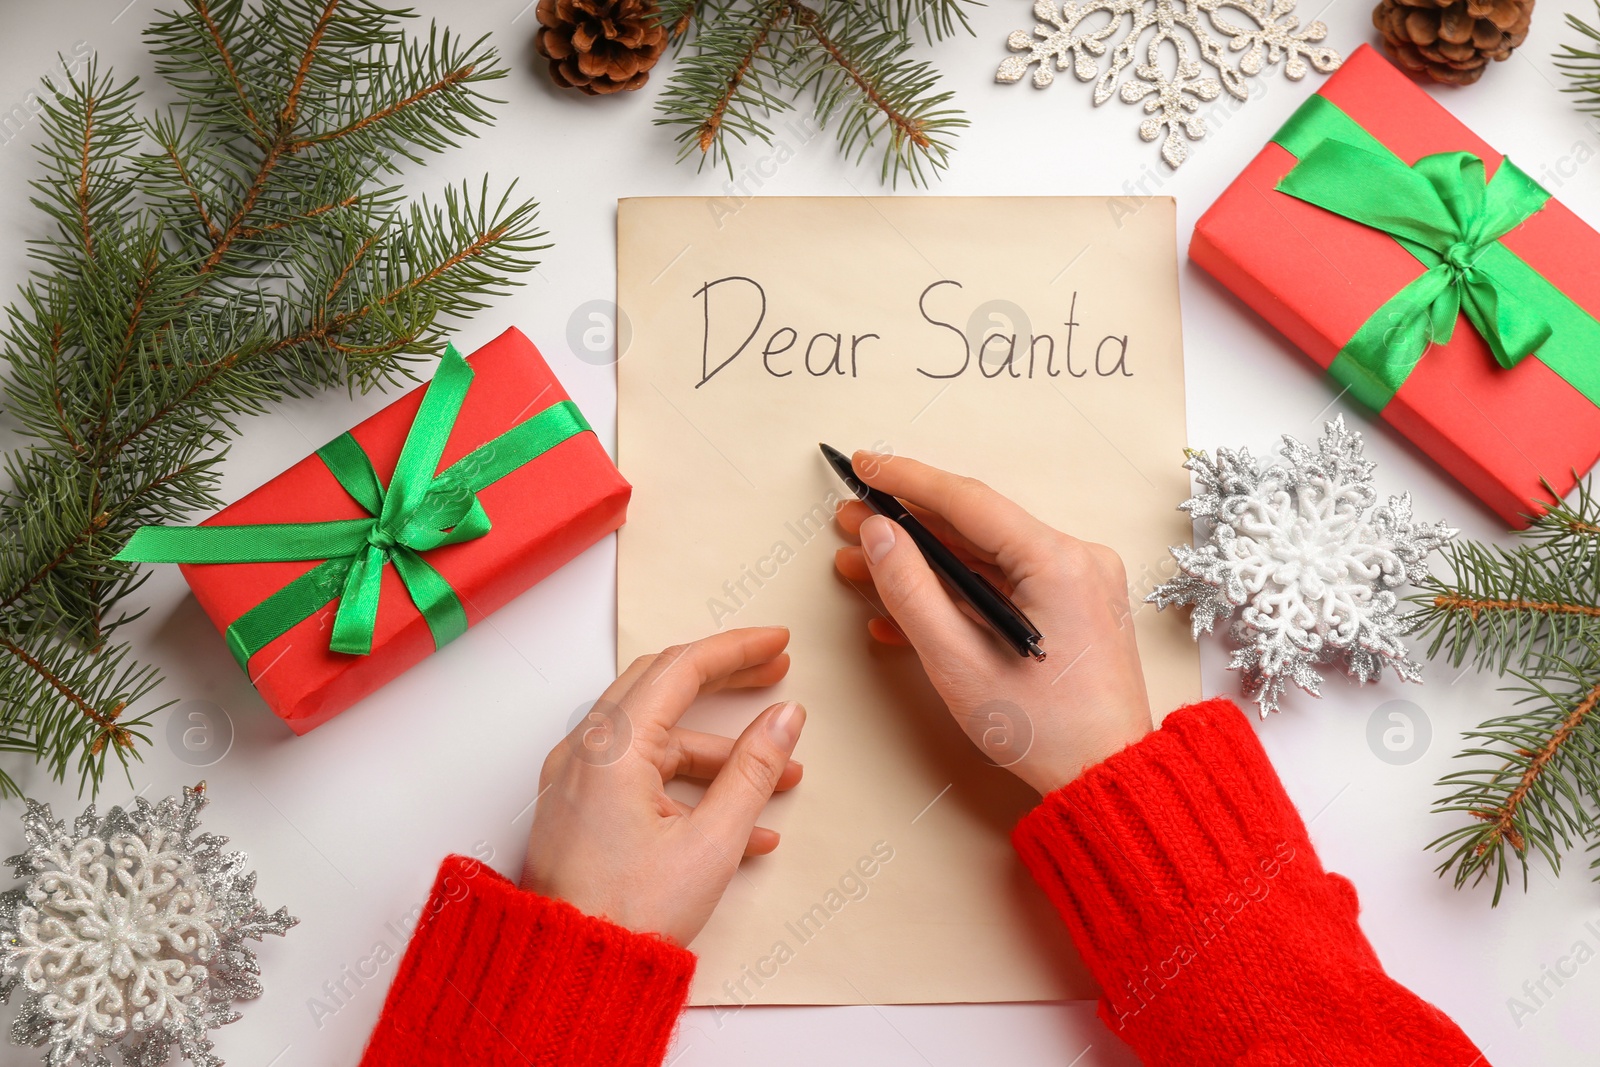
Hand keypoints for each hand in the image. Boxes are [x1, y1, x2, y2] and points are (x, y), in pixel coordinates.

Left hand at [520, 626, 804, 945]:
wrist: (566, 974)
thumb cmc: (626, 916)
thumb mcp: (711, 843)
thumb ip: (754, 771)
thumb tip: (786, 717)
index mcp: (612, 746)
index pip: (681, 667)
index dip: (737, 649)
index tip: (779, 642)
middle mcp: (585, 750)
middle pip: (663, 686)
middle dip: (725, 679)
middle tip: (775, 673)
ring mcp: (576, 778)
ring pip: (656, 738)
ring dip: (718, 751)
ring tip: (779, 777)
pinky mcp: (578, 808)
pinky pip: (638, 775)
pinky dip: (688, 785)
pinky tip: (742, 825)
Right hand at [833, 453, 1150, 794]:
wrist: (1104, 777)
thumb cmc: (1044, 730)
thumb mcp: (957, 661)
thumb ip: (910, 590)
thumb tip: (879, 534)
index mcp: (1058, 562)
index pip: (968, 500)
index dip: (907, 480)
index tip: (864, 466)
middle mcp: (1077, 559)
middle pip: (976, 525)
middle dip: (907, 523)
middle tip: (851, 520)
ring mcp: (1079, 582)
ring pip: (986, 554)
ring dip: (926, 558)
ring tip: (865, 561)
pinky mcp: (1074, 605)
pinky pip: (1006, 582)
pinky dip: (957, 589)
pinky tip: (906, 605)